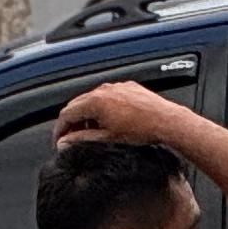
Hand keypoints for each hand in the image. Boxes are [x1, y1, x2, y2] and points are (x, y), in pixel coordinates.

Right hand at [55, 79, 182, 148]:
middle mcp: (104, 89)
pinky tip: (108, 120)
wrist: (166, 121)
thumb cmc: (140, 130)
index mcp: (95, 101)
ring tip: (91, 131)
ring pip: (92, 99)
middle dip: (72, 121)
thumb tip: (64, 142)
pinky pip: (108, 95)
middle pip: (77, 104)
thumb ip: (81, 138)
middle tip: (72, 137)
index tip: (60, 141)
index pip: (66, 114)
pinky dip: (102, 106)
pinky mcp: (128, 87)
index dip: (60, 130)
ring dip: (87, 114)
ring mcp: (117, 86)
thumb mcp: (106, 138)